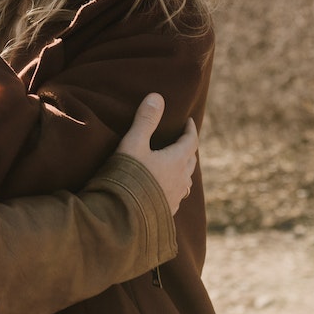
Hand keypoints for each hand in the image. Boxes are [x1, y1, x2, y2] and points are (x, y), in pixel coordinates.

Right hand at [115, 94, 197, 215]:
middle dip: (188, 148)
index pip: (191, 141)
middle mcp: (180, 180)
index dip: (190, 129)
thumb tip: (157, 96)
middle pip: (190, 161)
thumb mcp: (133, 144)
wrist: (122, 217)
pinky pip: (176, 195)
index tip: (189, 121)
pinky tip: (164, 188)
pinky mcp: (166, 212)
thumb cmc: (128, 176)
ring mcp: (175, 197)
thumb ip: (145, 120)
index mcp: (176, 161)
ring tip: (175, 164)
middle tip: (182, 140)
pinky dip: (174, 186)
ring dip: (183, 169)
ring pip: (185, 179)